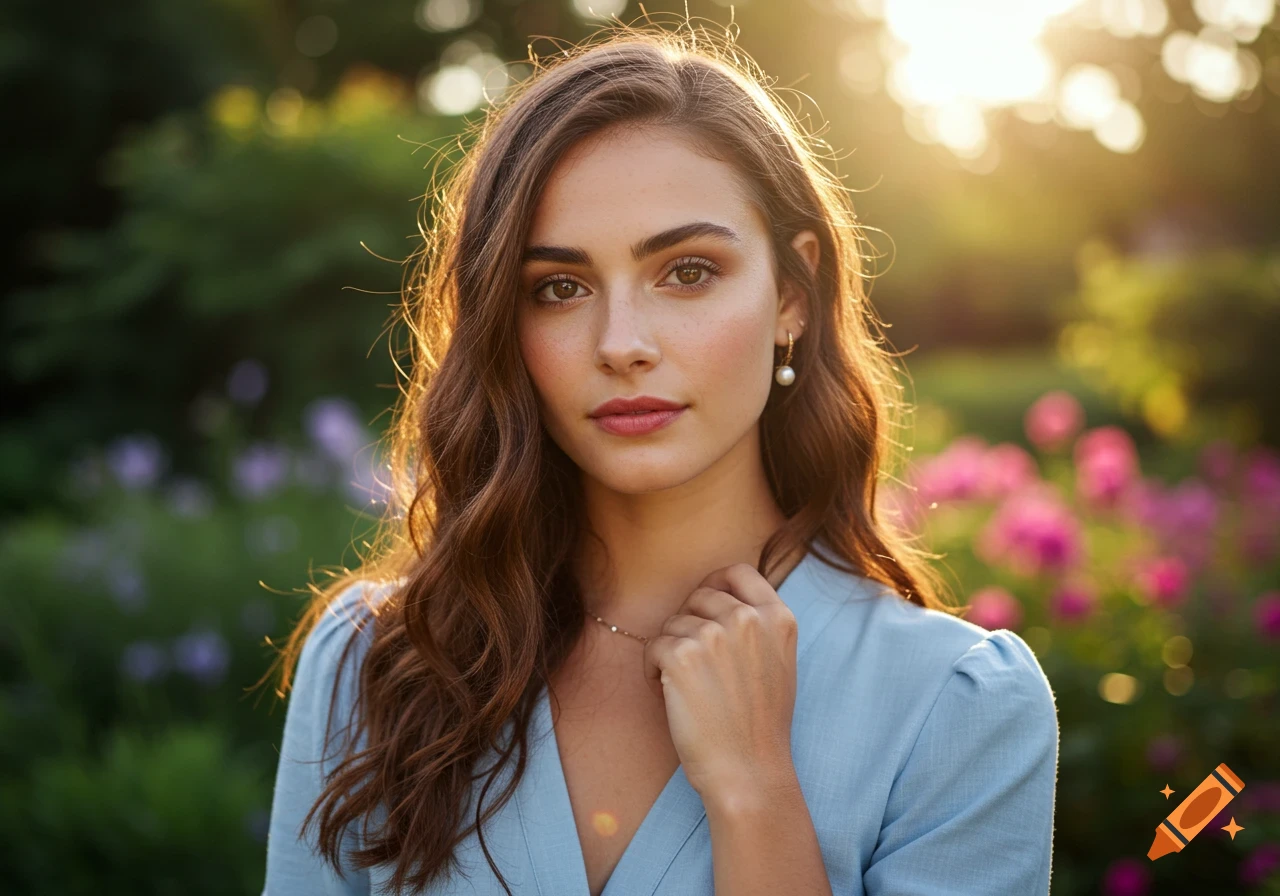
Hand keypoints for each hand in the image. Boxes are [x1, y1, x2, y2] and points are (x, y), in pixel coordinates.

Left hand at [641, 562, 799, 798]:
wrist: (748, 771)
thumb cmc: (760, 725)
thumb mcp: (779, 664)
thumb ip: (759, 627)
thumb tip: (721, 598)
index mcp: (778, 618)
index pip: (740, 572)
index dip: (716, 583)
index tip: (703, 604)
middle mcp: (748, 619)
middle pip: (699, 596)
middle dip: (689, 624)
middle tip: (693, 664)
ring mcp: (714, 635)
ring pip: (673, 623)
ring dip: (670, 651)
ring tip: (686, 688)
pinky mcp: (681, 656)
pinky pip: (652, 646)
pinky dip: (653, 670)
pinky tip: (669, 695)